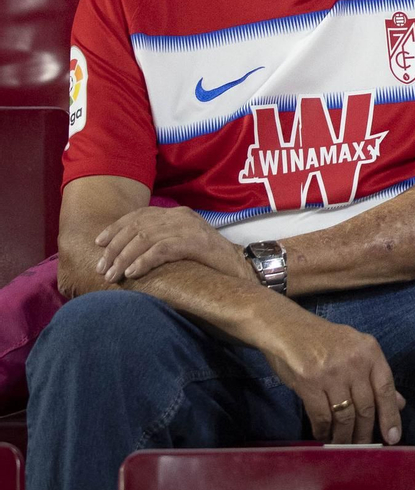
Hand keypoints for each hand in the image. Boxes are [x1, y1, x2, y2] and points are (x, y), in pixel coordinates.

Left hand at [96, 205, 253, 284]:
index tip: (98, 243)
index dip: (116, 228)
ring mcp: (190, 228)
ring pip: (145, 238)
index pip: (140, 214)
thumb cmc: (208, 264)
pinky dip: (143, 261)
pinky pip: (162, 250)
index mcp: (178, 214)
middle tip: (102, 269)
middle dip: (115, 248)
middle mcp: (181, 216)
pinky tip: (133, 274)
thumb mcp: (182, 246)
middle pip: (138, 227)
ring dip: (124, 258)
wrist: (241, 272)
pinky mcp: (196, 243)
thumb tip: (129, 254)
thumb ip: (162, 242)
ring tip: (113, 275)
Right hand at [259, 308, 404, 443]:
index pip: (386, 389)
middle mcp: (355, 362)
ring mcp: (332, 373)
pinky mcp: (309, 383)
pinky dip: (324, 431)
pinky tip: (323, 437)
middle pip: (366, 407)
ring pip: (345, 416)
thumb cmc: (325, 340)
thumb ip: (376, 376)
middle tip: (363, 447)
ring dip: (345, 436)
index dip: (391, 416)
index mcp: (371, 352)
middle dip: (365, 432)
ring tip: (344, 446)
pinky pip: (322, 416)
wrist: (287, 328)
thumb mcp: (356, 350)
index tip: (393, 438)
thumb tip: (400, 402)